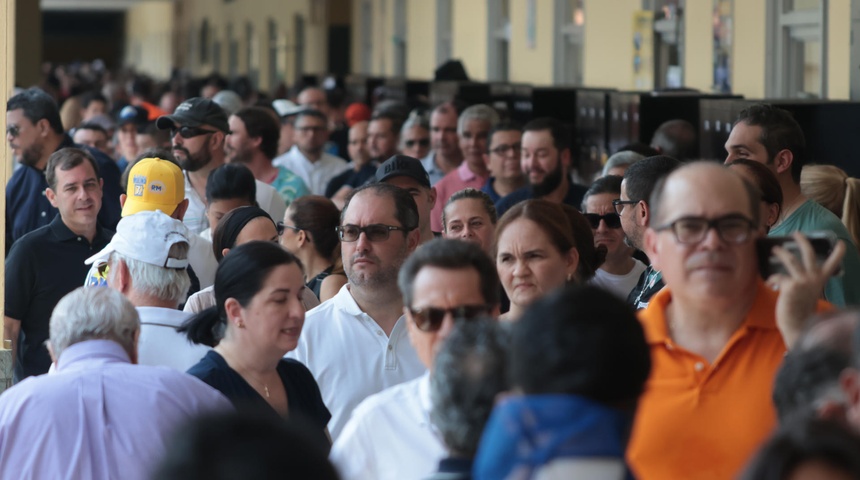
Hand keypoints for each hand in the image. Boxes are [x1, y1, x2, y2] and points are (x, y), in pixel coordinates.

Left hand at [767, 232, 844, 348]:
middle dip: (803, 241)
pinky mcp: (790, 285)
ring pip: (791, 259)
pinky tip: (769, 283)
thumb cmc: (801, 310)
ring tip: (775, 249)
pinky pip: (777, 276)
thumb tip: (788, 277)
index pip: (832, 265)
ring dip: (781, 252)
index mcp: (820, 280)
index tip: (841, 243)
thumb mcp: (807, 293)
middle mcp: (813, 278)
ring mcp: (802, 281)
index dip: (838, 254)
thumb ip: (803, 283)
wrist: (798, 325)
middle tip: (796, 233)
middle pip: (809, 254)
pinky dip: (772, 279)